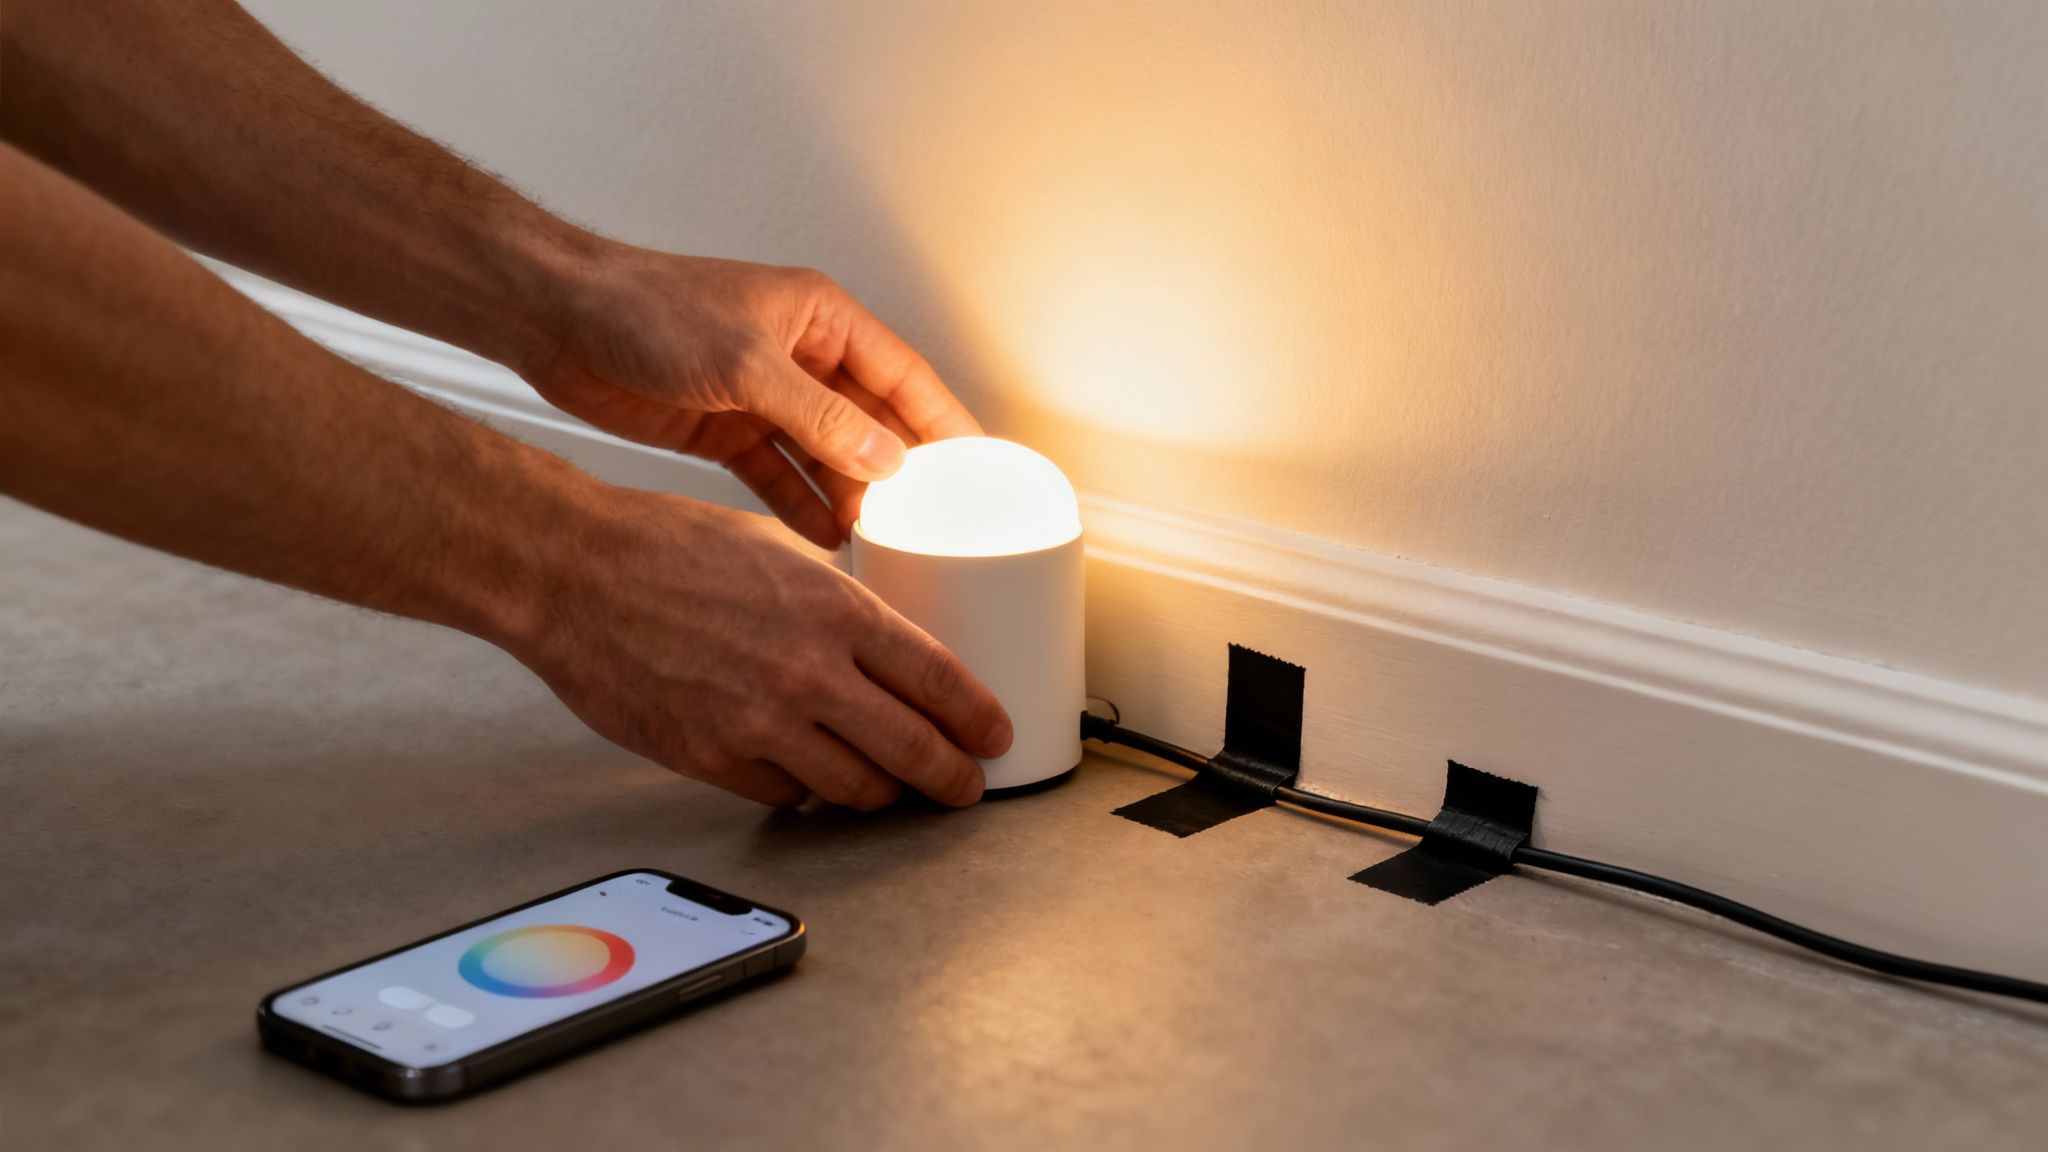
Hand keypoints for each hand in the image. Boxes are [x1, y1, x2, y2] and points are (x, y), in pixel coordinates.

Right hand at [510, 487, 1012, 808]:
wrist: (570, 575)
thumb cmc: (661, 546)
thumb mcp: (772, 548)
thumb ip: (829, 600)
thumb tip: (871, 639)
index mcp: (834, 609)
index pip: (938, 681)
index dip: (977, 719)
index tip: (994, 735)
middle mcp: (808, 672)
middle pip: (913, 750)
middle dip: (952, 778)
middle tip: (965, 787)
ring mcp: (761, 725)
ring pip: (854, 789)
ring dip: (882, 794)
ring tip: (892, 788)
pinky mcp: (715, 760)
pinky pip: (786, 796)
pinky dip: (807, 793)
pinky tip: (812, 779)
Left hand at [520, 244, 981, 548]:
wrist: (555, 321)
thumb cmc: (642, 308)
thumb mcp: (743, 363)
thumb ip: (817, 415)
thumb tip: (883, 455)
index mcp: (819, 318)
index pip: (904, 376)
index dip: (945, 423)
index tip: (979, 467)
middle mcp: (799, 357)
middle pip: (871, 421)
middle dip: (901, 471)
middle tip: (934, 521)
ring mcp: (763, 396)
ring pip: (827, 456)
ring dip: (853, 496)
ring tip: (885, 542)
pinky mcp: (725, 430)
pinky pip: (779, 476)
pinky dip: (802, 506)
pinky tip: (827, 539)